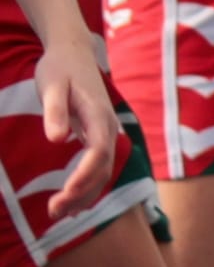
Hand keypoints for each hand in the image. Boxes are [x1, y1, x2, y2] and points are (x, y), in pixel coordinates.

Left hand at [35, 37, 119, 222]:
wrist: (73, 52)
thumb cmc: (60, 68)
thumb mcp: (52, 85)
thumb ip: (54, 111)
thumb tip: (56, 139)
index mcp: (98, 115)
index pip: (99, 151)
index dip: (84, 175)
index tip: (65, 193)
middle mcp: (108, 127)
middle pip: (102, 169)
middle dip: (81, 194)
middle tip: (54, 212)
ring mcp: (105, 133)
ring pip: (102, 173)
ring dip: (84, 196)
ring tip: (58, 214)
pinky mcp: (98, 137)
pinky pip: (98, 168)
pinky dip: (87, 188)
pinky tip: (70, 202)